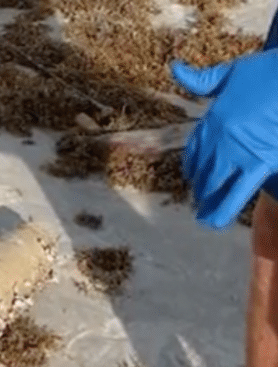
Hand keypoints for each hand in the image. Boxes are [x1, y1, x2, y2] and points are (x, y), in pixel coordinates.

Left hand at [171, 49, 277, 228]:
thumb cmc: (270, 71)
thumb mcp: (232, 71)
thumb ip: (202, 79)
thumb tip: (174, 68)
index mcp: (212, 121)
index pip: (194, 150)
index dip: (191, 165)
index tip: (191, 174)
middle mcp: (220, 140)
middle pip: (202, 171)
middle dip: (200, 187)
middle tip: (199, 198)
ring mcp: (239, 153)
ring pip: (215, 186)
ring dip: (207, 202)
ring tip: (204, 216)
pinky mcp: (261, 163)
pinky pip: (237, 192)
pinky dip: (223, 208)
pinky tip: (213, 221)